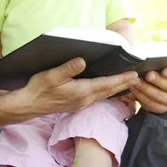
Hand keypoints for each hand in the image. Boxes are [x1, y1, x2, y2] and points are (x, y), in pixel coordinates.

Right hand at [14, 57, 139, 118]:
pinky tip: (109, 89)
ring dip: (117, 88)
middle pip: (110, 90)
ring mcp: (81, 104)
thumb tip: (81, 61)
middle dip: (124, 83)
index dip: (121, 78)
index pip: (107, 84)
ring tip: (129, 82)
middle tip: (139, 76)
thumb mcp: (51, 75)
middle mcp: (84, 100)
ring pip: (105, 95)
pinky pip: (98, 98)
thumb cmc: (38, 89)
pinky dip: (107, 92)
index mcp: (81, 91)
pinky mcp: (77, 105)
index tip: (134, 74)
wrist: (28, 105)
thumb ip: (67, 68)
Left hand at [129, 67, 166, 113]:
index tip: (165, 71)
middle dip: (157, 81)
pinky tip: (134, 90)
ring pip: (159, 96)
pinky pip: (151, 105)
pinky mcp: (163, 109)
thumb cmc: (161, 73)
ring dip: (146, 89)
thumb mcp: (163, 67)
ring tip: (136, 82)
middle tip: (148, 75)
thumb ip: (159, 65)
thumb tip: (148, 64)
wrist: (159, 87)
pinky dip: (141, 97)